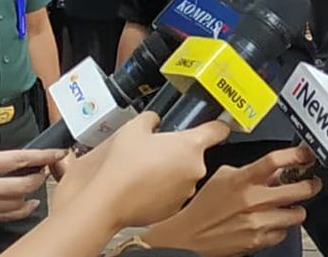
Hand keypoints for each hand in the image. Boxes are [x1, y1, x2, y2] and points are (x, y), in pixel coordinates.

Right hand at [0, 149, 66, 222]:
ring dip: (32, 193)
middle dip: (41, 177)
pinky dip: (23, 210)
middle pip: (26, 184)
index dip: (46, 155)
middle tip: (46, 170)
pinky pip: (8, 216)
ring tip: (38, 183)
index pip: (24, 159)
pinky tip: (30, 205)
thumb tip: (17, 154)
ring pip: (20, 202)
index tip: (61, 153)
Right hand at [53, 112, 228, 228]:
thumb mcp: (134, 128)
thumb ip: (151, 119)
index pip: (218, 130)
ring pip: (184, 175)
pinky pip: (174, 193)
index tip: (212, 126)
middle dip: (179, 152)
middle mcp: (195, 168)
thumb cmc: (123, 165)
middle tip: (157, 151)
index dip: (215, 125)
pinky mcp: (175, 208)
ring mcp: (187, 190)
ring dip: (171, 171)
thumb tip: (154, 120)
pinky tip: (144, 187)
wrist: (108, 201)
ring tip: (146, 170)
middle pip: (196, 154)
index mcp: (192, 145)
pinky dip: (164, 190)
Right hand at [144, 145, 319, 256]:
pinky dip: (280, 228)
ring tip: (289, 207)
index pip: (275, 161)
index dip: (297, 155)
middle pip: (299, 189)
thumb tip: (275, 170)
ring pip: (296, 214)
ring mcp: (257, 222)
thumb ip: (250, 171)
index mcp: (242, 180)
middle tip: (310, 183)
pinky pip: (283, 233)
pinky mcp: (257, 241)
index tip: (307, 154)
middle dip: (310, 185)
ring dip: (295, 210)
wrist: (185, 237)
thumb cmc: (202, 207)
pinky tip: (270, 223)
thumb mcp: (223, 177)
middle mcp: (252, 200)